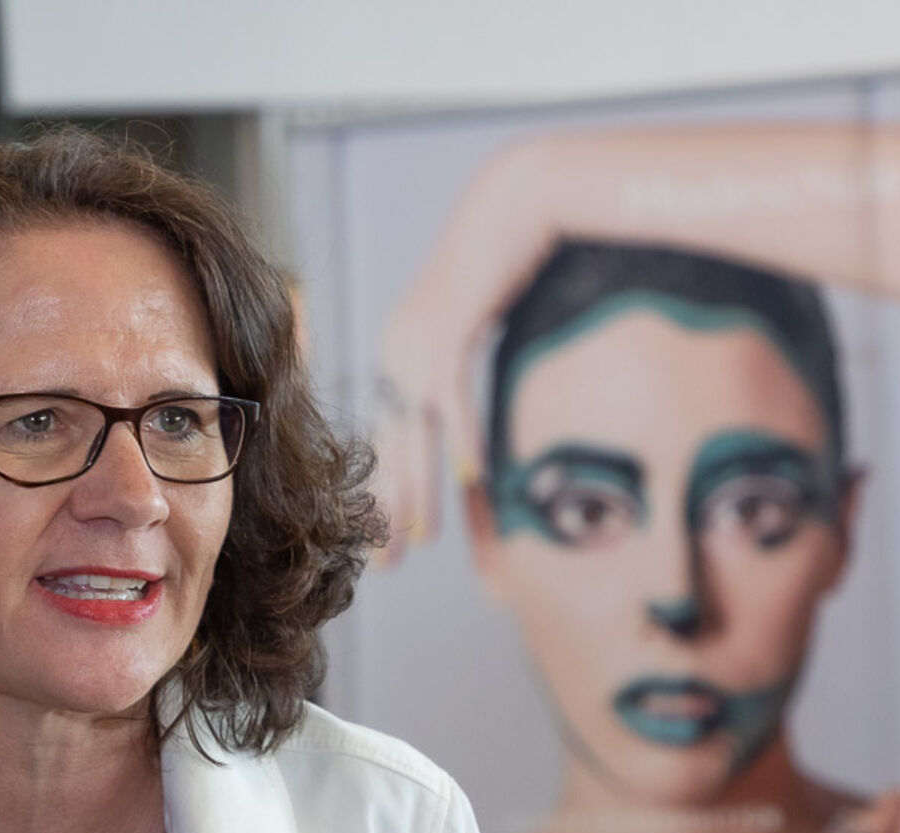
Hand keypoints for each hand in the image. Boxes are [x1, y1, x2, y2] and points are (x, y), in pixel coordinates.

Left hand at [370, 228, 558, 563]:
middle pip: (393, 448)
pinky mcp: (451, 330)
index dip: (393, 491)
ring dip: (419, 491)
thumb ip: (465, 364)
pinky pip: (456, 399)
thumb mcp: (476, 321)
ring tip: (419, 540)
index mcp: (399, 355)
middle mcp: (398, 354)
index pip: (394, 438)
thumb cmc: (505, 259)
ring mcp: (420, 344)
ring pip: (416, 434)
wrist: (514, 201)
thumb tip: (481, 414)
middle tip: (385, 564)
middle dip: (391, 510)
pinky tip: (469, 479)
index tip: (389, 540)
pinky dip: (463, 440)